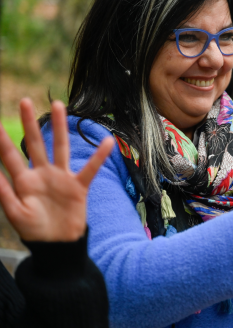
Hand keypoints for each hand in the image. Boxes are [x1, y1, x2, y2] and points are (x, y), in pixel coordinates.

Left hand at [0, 99, 113, 241]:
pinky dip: (99, 156)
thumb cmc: (35, 232)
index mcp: (24, 181)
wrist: (59, 246)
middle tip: (23, 101)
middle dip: (29, 123)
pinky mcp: (78, 186)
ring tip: (58, 105)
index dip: (1, 140)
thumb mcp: (16, 213)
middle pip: (34, 143)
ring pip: (59, 147)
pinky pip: (90, 169)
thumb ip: (4, 192)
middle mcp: (42, 174)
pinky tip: (107, 142)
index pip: (9, 156)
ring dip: (59, 127)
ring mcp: (61, 178)